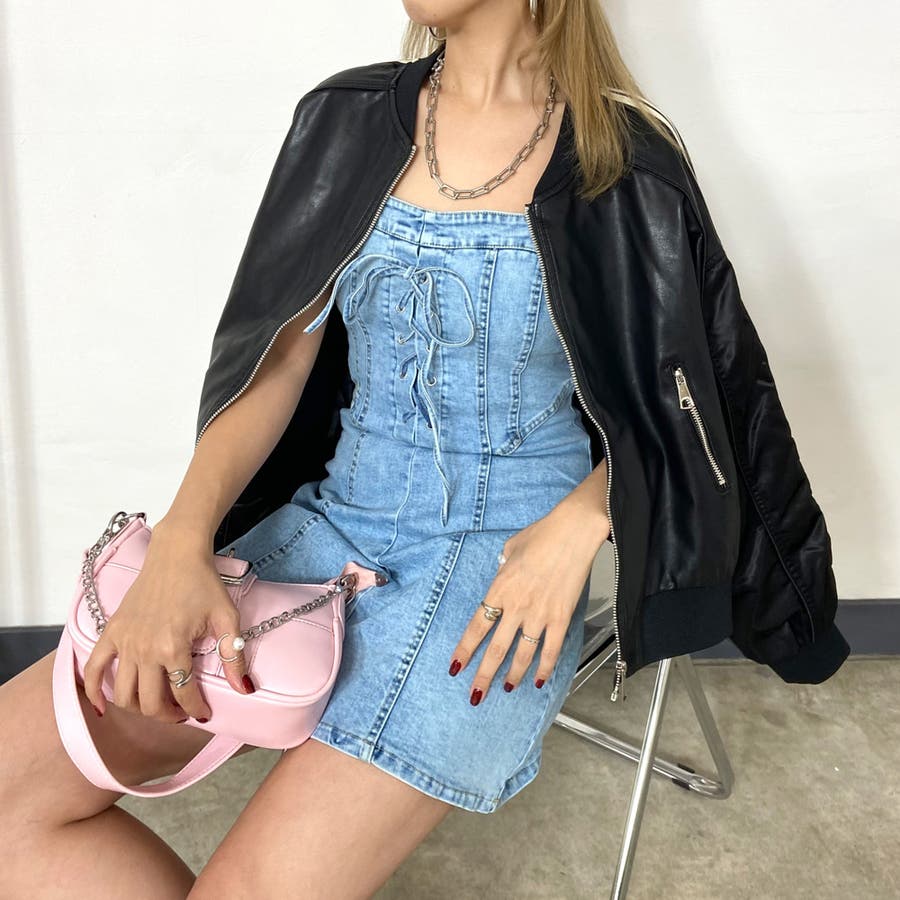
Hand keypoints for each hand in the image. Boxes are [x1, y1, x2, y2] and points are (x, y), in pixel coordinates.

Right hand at [81, 523, 255, 724]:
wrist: (176, 554)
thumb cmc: (204, 584)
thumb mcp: (227, 618)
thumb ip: (233, 656)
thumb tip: (245, 689)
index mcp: (174, 647)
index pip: (184, 694)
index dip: (196, 709)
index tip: (204, 714)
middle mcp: (145, 649)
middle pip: (150, 703)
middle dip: (168, 715)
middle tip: (181, 712)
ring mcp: (125, 642)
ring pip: (124, 694)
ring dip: (140, 708)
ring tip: (157, 704)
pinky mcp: (111, 632)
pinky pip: (94, 669)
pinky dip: (95, 691)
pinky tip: (103, 705)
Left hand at [447, 501, 610, 705]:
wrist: (574, 531)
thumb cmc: (542, 534)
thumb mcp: (511, 548)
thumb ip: (502, 567)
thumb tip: (502, 573)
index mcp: (500, 588)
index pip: (476, 627)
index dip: (465, 650)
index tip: (456, 667)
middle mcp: (517, 606)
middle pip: (496, 648)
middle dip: (484, 675)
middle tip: (476, 694)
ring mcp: (540, 614)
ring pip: (522, 654)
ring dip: (513, 675)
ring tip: (505, 687)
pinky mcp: (561, 616)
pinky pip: (551, 649)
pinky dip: (544, 667)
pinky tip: (538, 680)